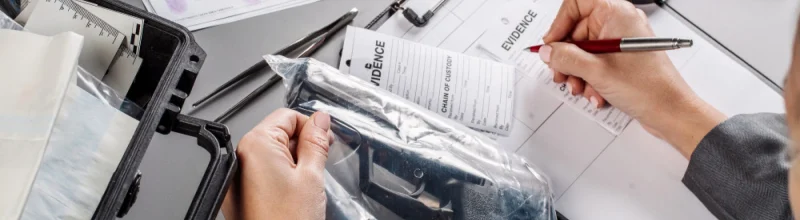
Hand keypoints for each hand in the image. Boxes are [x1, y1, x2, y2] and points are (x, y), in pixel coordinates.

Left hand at [222, 108, 331, 219]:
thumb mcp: (312, 176)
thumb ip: (316, 142)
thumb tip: (320, 119)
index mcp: (256, 145)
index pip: (288, 116)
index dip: (311, 127)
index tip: (325, 140)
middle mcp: (241, 157)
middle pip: (279, 133)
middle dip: (302, 146)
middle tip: (319, 165)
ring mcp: (238, 177)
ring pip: (272, 154)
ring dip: (293, 163)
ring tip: (305, 186)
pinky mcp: (239, 194)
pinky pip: (262, 173)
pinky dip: (281, 178)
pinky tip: (293, 195)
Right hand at [540, 0, 725, 156]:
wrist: (671, 111)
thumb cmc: (649, 87)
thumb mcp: (596, 71)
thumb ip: (565, 58)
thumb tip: (549, 51)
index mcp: (617, 14)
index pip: (576, 4)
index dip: (559, 24)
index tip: (552, 44)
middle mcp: (620, 23)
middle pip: (578, 31)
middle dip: (567, 56)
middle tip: (561, 72)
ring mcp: (622, 41)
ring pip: (584, 50)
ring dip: (577, 71)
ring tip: (580, 86)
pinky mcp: (623, 59)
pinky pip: (596, 62)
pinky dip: (590, 78)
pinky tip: (594, 92)